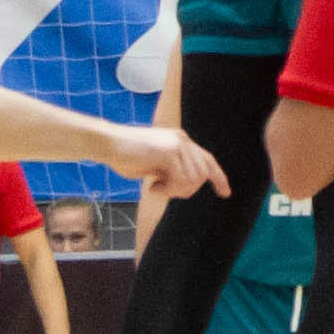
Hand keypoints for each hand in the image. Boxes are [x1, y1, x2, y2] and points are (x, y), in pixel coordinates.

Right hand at [109, 124, 230, 200]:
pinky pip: (181, 179)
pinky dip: (169, 190)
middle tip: (165, 191)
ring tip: (158, 188)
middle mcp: (182, 140)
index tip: (225, 193)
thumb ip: (174, 171)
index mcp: (181, 141)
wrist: (108, 144)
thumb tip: (190, 185)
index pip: (208, 160)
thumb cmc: (127, 157)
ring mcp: (177, 144)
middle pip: (203, 174)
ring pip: (194, 179)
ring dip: (176, 191)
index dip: (219, 177)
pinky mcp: (169, 151)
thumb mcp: (156, 165)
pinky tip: (153, 187)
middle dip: (188, 190)